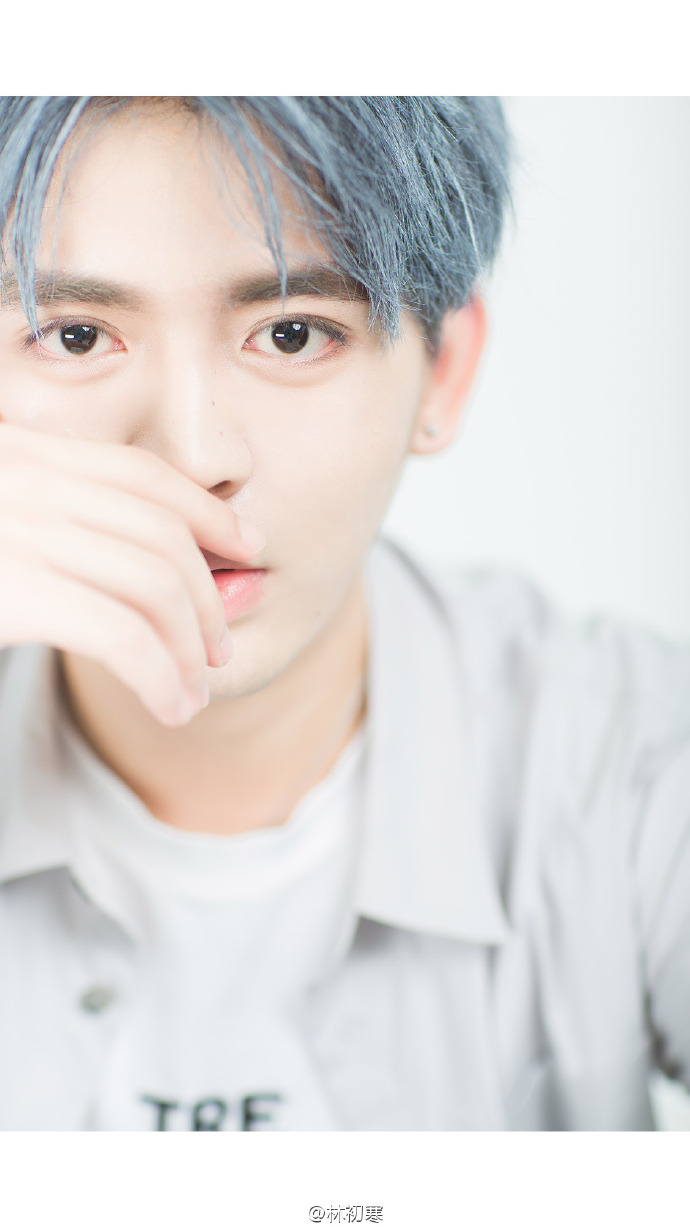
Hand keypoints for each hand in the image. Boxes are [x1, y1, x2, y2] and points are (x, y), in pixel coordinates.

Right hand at [0, 421, 264, 725]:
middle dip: (208, 597)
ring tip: (194, 692)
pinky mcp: (13, 588)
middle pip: (160, 532)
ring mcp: (15, 527)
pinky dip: (160, 677)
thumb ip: (50, 524)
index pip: (140, 474)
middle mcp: (20, 475)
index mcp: (19, 453)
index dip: (208, 513)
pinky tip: (168, 706)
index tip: (249, 549)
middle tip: (219, 649)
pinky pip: (121, 635)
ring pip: (155, 585)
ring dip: (189, 650)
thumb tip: (156, 560)